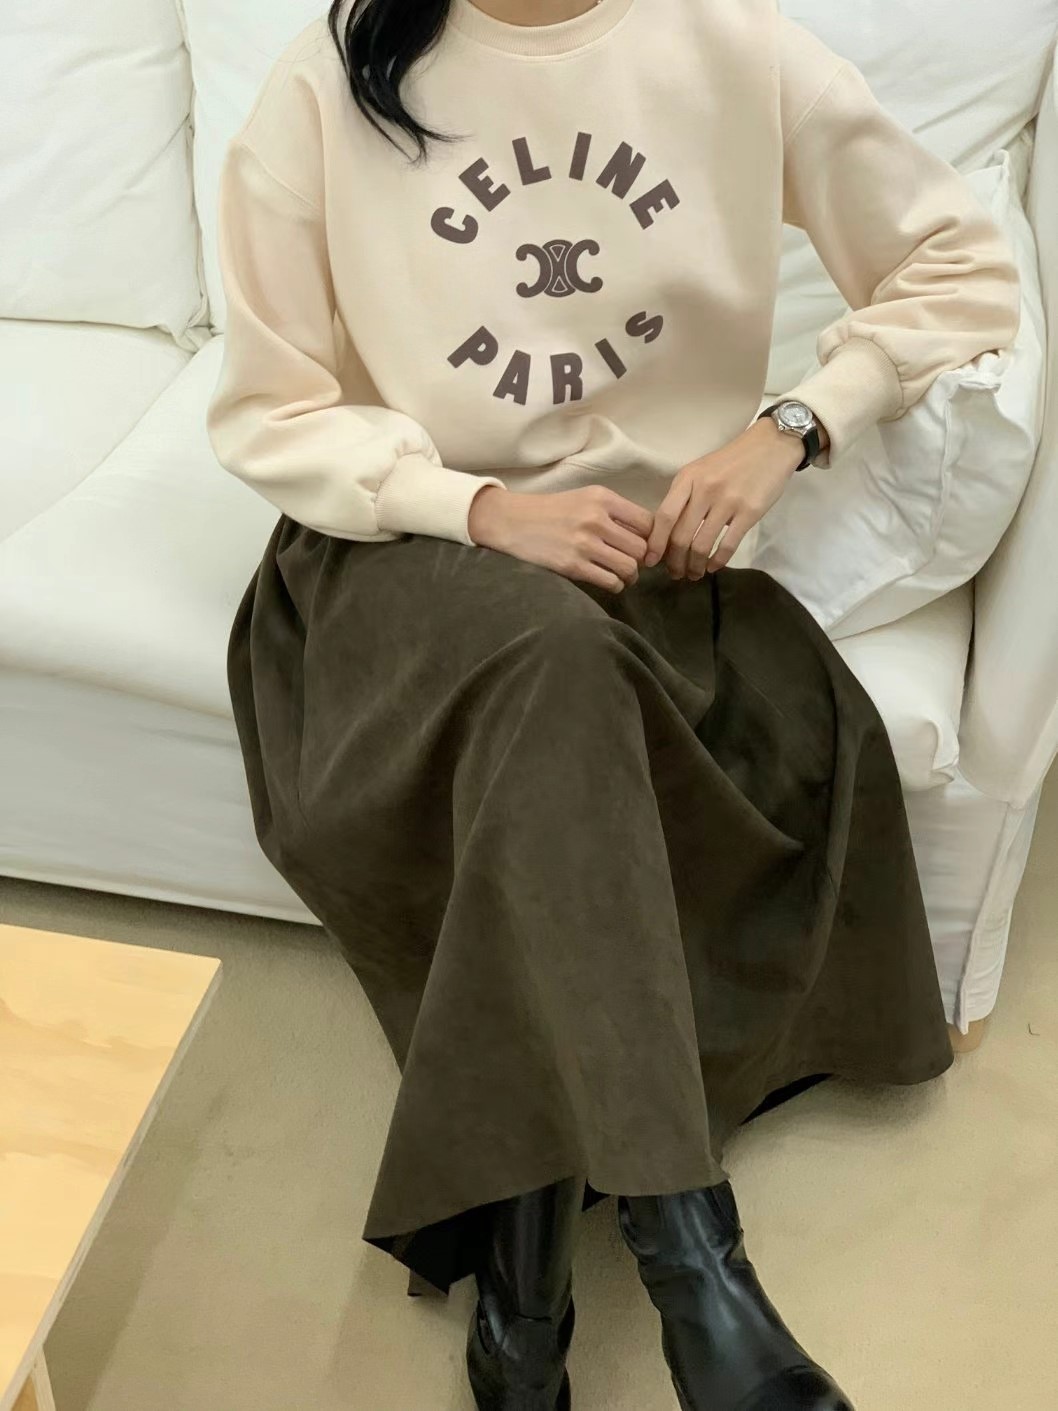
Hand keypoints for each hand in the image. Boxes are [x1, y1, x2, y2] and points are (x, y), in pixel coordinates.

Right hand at [469, 484, 652, 592]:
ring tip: (624, 575)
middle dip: (642, 559)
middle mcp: (596, 519)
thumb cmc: (551, 511)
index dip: (651, 538)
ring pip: (629, 567)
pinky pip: (610, 581)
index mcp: (602, 498)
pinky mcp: (573, 566)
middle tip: (633, 563)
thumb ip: (614, 512)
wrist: (513, 521)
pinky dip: (616, 585)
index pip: (647, 522)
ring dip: (631, 575)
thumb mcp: (584, 498)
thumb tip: (647, 535)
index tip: (644, 545)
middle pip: (641, 547)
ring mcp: (584, 544)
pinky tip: (610, 581)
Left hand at [645, 418, 803, 579]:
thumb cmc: (731, 462)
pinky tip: (713, 567)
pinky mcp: (750, 512)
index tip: (650, 561)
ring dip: (695, 566)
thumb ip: (684, 497)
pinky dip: (717, 561)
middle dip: (674, 562)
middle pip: (681, 536)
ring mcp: (728, 501)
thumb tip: (667, 534)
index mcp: (687, 479)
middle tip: (675, 573)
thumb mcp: (700, 471)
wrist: (771, 446)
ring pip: (702, 545)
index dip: (656, 543)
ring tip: (694, 574)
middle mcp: (704, 490)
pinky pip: (728, 545)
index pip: (664, 516)